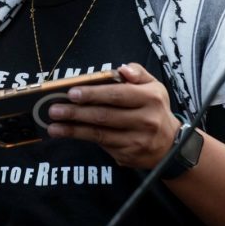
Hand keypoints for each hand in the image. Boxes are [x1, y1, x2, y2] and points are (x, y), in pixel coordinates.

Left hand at [46, 63, 181, 168]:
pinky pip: (102, 145)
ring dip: (73, 130)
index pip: (117, 95)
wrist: (171, 145)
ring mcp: (137, 141)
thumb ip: (137, 73)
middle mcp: (145, 120)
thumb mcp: (153, 86)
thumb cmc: (154, 108)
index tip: (72, 93)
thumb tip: (121, 69)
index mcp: (151, 98)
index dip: (93, 94)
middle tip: (54, 110)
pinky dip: (83, 138)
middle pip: (104, 116)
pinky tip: (67, 133)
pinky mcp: (129, 156)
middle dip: (76, 113)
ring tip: (53, 126)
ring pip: (100, 134)